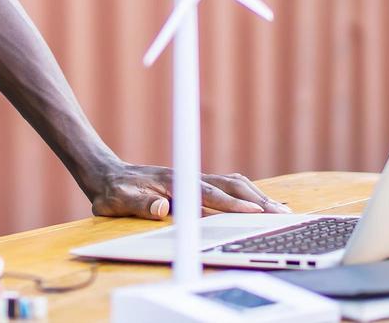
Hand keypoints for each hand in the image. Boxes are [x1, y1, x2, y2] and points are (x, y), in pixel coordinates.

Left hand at [88, 162, 291, 218]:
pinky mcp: (194, 183)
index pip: (208, 194)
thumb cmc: (112, 191)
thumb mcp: (117, 201)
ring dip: (257, 195)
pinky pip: (227, 187)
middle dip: (257, 199)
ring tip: (281, 209)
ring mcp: (193, 178)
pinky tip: (259, 203)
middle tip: (282, 214)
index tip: (254, 213)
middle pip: (230, 185)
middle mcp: (188, 176)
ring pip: (233, 184)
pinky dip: (247, 194)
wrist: (106, 174)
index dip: (232, 205)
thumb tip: (160, 207)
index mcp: (173, 182)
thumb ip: (138, 204)